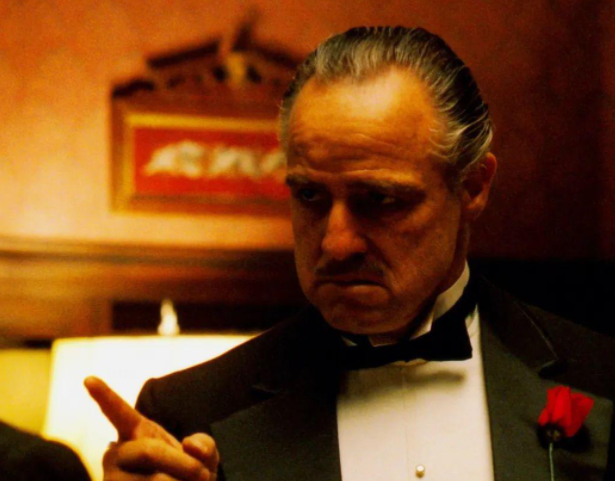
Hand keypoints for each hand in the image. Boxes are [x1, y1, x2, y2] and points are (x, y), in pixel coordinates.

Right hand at [85, 376, 218, 480]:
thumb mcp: (203, 455)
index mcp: (135, 432)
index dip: (104, 395)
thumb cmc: (188, 476)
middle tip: (205, 475)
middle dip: (183, 464)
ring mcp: (112, 479)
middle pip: (149, 452)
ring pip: (155, 480)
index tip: (89, 378)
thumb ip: (204, 445)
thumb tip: (189, 446)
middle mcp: (117, 454)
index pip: (118, 412)